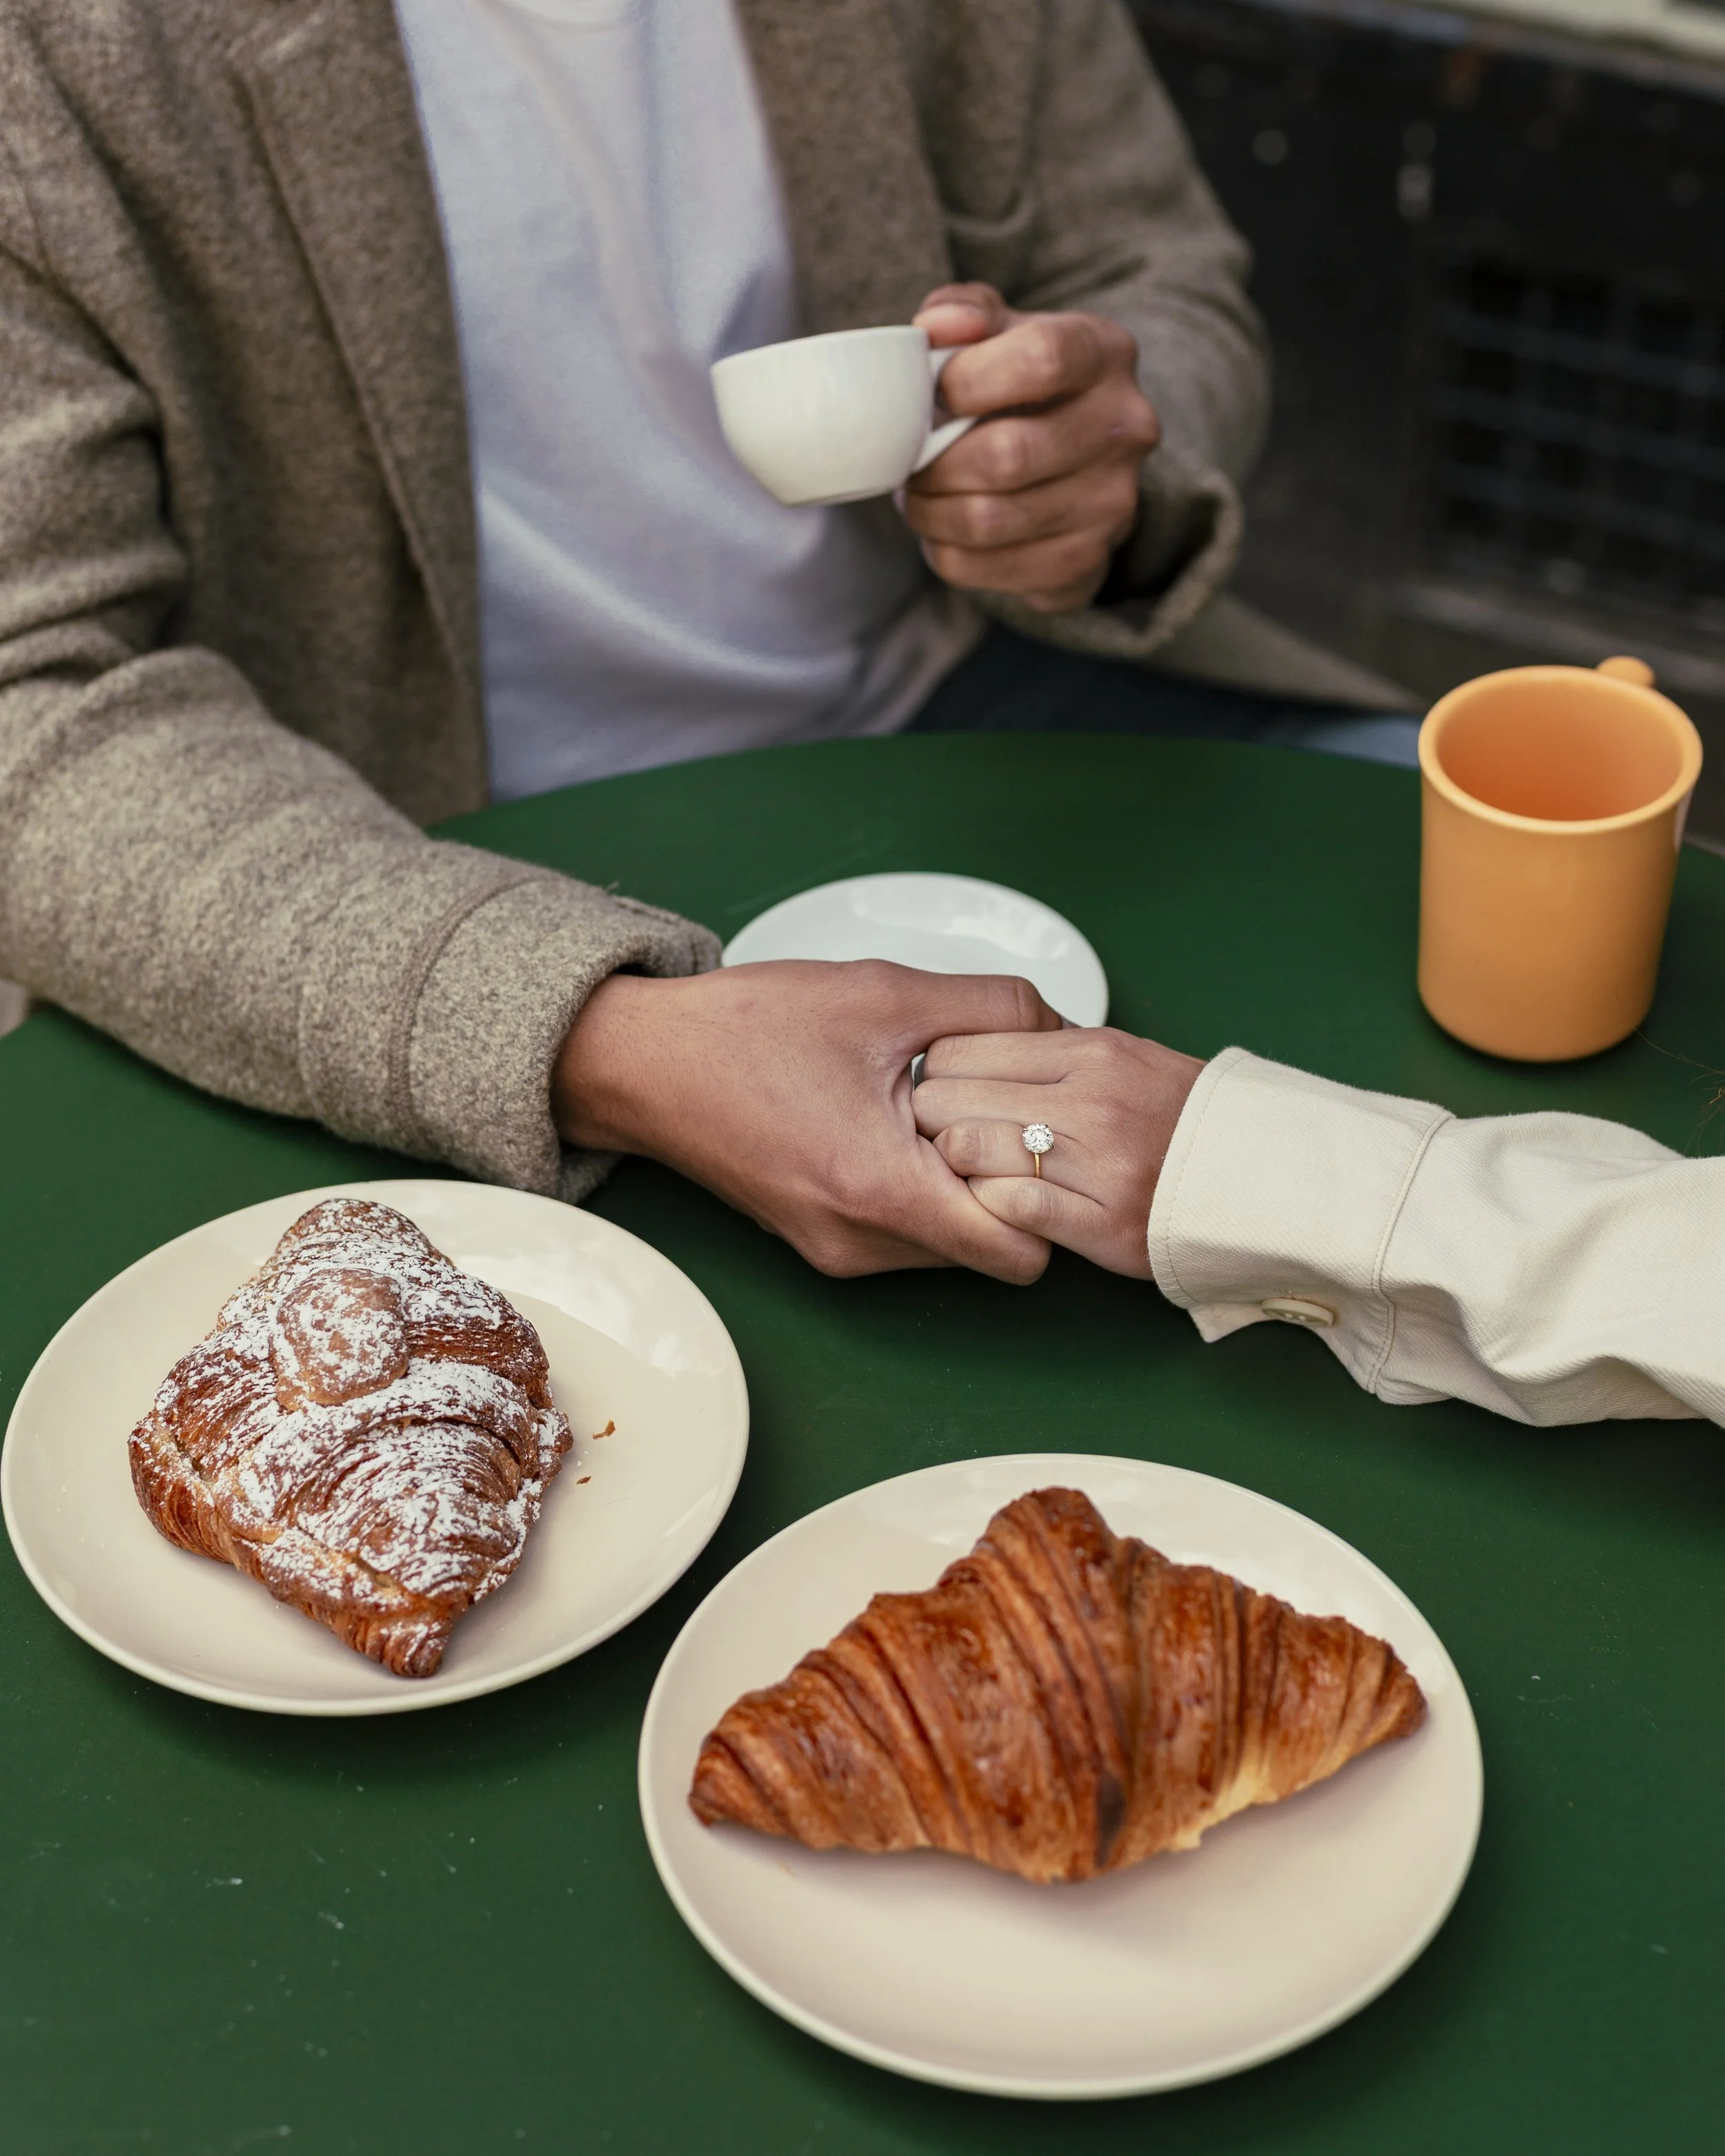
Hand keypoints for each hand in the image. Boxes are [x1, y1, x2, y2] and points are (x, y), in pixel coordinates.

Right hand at [552, 961, 1062, 1282]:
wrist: (645, 1063)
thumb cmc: (750, 1027)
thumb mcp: (886, 992)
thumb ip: (993, 1008)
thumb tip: (1064, 1026)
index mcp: (881, 1188)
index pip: (1020, 1250)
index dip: (1046, 1190)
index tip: (1041, 1129)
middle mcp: (860, 1242)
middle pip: (991, 1251)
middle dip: (1009, 1184)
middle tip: (997, 1107)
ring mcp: (837, 1253)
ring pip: (949, 1246)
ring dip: (962, 1186)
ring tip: (938, 1109)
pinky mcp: (819, 1245)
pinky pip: (904, 1237)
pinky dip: (921, 1190)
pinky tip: (899, 1125)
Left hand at [905, 282, 1160, 614]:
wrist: (1076, 467)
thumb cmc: (1022, 385)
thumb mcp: (1000, 330)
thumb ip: (965, 311)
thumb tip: (937, 326)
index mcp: (1105, 352)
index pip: (1041, 359)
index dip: (969, 379)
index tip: (936, 392)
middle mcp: (1125, 430)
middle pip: (1007, 455)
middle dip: (935, 463)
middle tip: (910, 461)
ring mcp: (1112, 504)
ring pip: (989, 521)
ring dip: (930, 512)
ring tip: (919, 495)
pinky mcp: (1085, 563)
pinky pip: (985, 569)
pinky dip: (945, 552)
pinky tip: (943, 530)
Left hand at [911, 1027, 1204, 1277]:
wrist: (1264, 1174)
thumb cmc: (1182, 1117)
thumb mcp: (1121, 1056)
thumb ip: (1048, 1052)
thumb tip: (968, 1046)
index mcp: (1089, 1051)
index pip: (957, 1049)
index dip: (937, 1076)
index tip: (948, 1095)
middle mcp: (1091, 1100)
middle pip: (946, 1099)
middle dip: (932, 1123)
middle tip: (947, 1140)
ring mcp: (1099, 1163)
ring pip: (967, 1150)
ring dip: (957, 1167)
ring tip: (975, 1174)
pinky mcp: (1105, 1223)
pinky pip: (1011, 1207)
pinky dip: (992, 1207)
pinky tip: (1002, 1206)